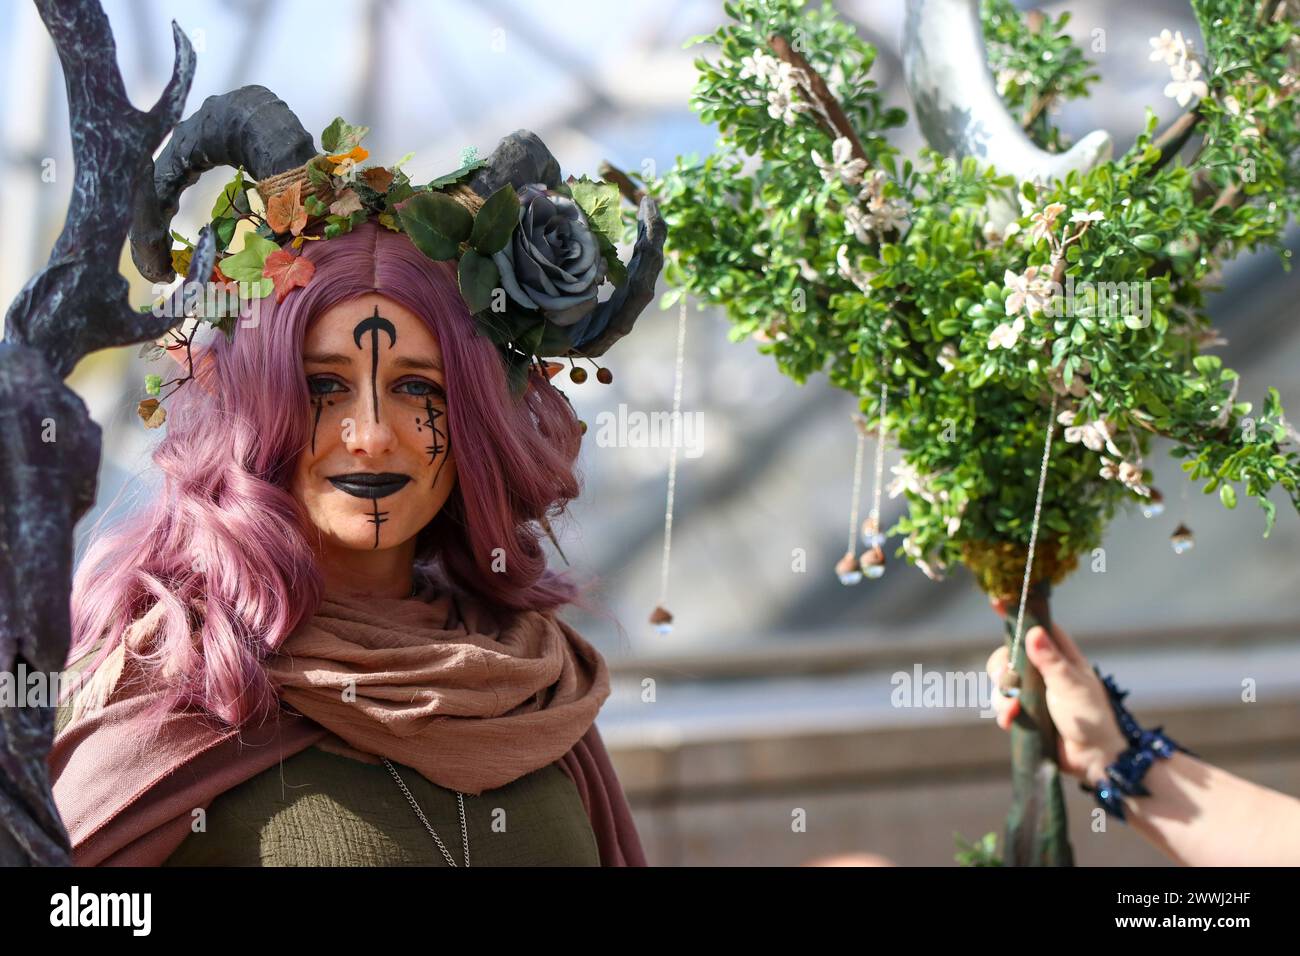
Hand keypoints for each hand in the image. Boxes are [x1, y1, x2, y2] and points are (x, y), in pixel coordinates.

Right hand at [985, 596, 1129, 783]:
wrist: (1095, 759)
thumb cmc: (1092, 717)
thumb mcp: (1071, 685)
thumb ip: (1051, 660)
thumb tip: (1033, 632)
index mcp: (1061, 656)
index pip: (1037, 627)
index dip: (1018, 616)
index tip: (998, 604)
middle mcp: (1044, 671)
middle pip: (1009, 656)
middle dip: (1002, 669)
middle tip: (1006, 680)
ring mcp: (1033, 693)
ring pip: (1002, 683)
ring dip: (1002, 697)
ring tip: (1014, 711)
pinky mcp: (1026, 713)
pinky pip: (1003, 707)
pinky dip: (1004, 714)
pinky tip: (1011, 721)